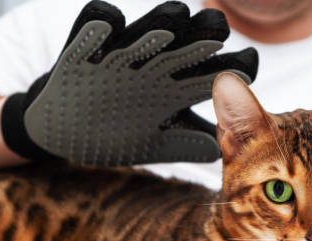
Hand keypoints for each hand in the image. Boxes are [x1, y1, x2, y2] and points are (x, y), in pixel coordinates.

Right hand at [0, 0, 257, 163]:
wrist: (63, 132)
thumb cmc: (113, 137)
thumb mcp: (151, 145)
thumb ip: (184, 145)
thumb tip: (221, 150)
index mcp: (170, 90)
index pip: (209, 73)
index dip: (231, 68)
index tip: (248, 65)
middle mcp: (149, 67)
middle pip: (182, 45)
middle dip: (201, 37)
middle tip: (218, 33)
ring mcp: (116, 57)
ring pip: (141, 32)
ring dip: (157, 25)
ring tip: (177, 19)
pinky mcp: (80, 51)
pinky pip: (90, 29)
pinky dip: (96, 28)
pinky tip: (107, 28)